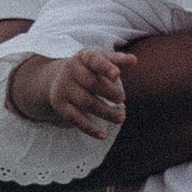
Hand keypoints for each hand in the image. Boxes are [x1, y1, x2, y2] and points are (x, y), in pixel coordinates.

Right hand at [10, 46, 127, 138]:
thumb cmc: (88, 68)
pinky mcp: (60, 105)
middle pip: (91, 83)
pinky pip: (75, 118)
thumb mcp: (99, 60)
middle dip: (108, 92)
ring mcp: (64, 88)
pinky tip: (103, 135)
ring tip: (121, 118)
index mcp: (84, 57)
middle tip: (122, 99)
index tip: (117, 75)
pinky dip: (89, 128)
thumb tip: (134, 60)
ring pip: (86, 102)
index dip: (106, 67)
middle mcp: (71, 71)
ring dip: (105, 112)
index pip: (95, 60)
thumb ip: (116, 60)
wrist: (57, 78)